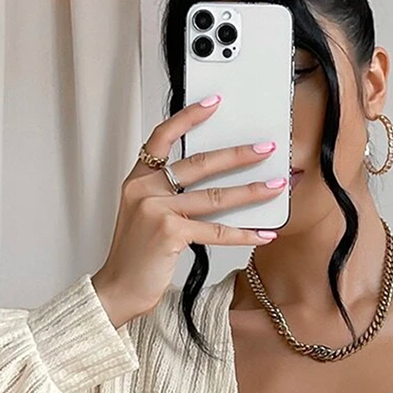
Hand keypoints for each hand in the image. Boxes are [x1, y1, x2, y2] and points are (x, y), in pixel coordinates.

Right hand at [91, 95, 285, 328]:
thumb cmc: (134, 258)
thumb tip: (213, 188)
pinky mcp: (171, 233)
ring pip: (214, 196)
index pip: (163, 137)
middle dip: (237, 155)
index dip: (189, 117)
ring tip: (275, 186)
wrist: (118, 289)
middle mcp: (145, 190)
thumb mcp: (144, 217)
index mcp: (138, 181)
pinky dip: (243, 233)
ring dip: (250, 192)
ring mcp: (157, 210)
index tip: (214, 104)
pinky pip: (216, 231)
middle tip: (264, 149)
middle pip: (199, 164)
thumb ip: (167, 198)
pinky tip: (263, 233)